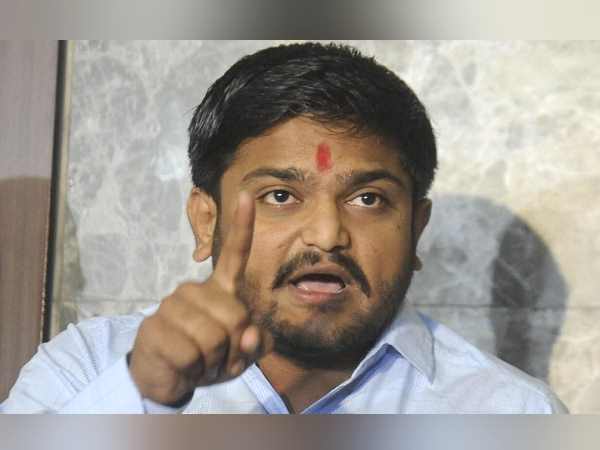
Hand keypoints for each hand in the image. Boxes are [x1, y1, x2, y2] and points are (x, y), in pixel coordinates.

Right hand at [128, 192, 272, 405]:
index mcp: (219, 290)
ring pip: (214, 338)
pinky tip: (182, 366)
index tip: (247, 195)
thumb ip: (255, 344)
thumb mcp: (239, 355)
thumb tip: (250, 336)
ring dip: (212, 362)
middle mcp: (194, 290)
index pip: (234, 254)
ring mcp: (172, 305)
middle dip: (233, 348)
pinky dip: (193, 370)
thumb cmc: (207, 358)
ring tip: (199, 362)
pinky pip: (191, 355)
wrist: (165, 377)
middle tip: (216, 357)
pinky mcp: (154, 326)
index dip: (242, 225)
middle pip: (236, 317)